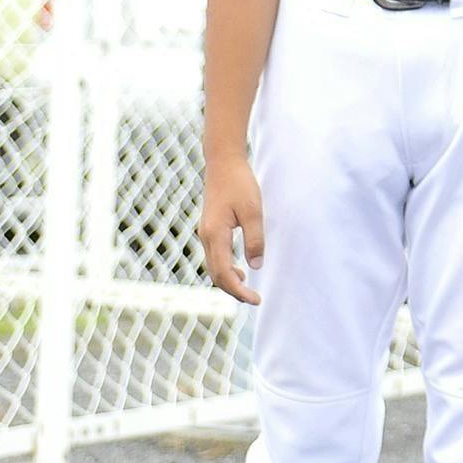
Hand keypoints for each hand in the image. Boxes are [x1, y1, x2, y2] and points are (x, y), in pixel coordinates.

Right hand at [200, 153, 265, 303]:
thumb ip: (254, 239)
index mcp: (215, 235)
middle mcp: (206, 237)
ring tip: (247, 290)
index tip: (256, 299)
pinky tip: (240, 270)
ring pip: (213, 267)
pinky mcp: (209, 229)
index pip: (224, 274)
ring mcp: (205, 233)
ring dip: (228, 281)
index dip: (239, 291)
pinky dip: (225, 269)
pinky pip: (215, 257)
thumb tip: (255, 267)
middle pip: (216, 275)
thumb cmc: (240, 183)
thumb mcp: (253, 211)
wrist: (223, 162)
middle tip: (254, 299)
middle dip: (233, 291)